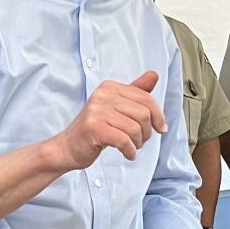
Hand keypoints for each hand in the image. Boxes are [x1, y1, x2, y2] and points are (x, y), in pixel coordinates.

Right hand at [51, 71, 166, 168]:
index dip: (158, 116)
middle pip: (143, 114)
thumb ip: (135, 92)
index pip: (146, 99)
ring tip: (131, 147)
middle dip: (147, 132)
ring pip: (135, 129)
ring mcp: (96, 110)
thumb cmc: (96, 128)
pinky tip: (127, 154)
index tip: (161, 129)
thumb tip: (154, 74)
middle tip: (139, 141)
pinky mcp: (93, 128)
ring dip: (138, 143)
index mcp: (109, 87)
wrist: (69, 147)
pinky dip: (130, 151)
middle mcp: (102, 95)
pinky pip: (124, 140)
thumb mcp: (116, 107)